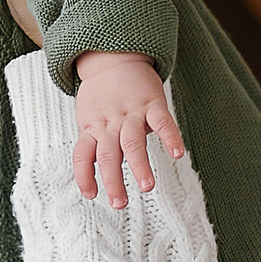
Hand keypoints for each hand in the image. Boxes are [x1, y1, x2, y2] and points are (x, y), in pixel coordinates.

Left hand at [73, 51, 184, 207]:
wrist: (113, 57)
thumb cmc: (101, 96)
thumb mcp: (89, 118)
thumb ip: (94, 143)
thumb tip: (96, 174)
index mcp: (93, 127)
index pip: (82, 155)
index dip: (84, 175)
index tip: (90, 195)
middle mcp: (110, 122)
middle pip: (109, 154)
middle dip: (113, 181)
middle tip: (119, 204)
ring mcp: (131, 112)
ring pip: (133, 142)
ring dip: (139, 165)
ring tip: (146, 187)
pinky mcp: (152, 103)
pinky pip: (162, 121)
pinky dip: (170, 137)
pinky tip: (178, 154)